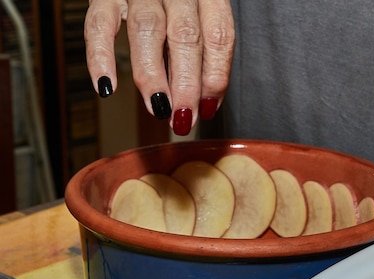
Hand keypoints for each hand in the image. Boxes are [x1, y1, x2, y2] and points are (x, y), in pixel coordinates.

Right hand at [84, 0, 234, 135]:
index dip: (214, 77)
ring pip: (147, 29)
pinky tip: (108, 87)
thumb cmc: (178, 7)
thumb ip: (205, 57)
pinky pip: (99, 24)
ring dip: (153, 76)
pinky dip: (100, 57)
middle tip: (183, 116)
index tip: (207, 108)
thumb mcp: (200, 22)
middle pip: (185, 35)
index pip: (218, 36)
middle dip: (186, 83)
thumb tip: (204, 105)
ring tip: (158, 107)